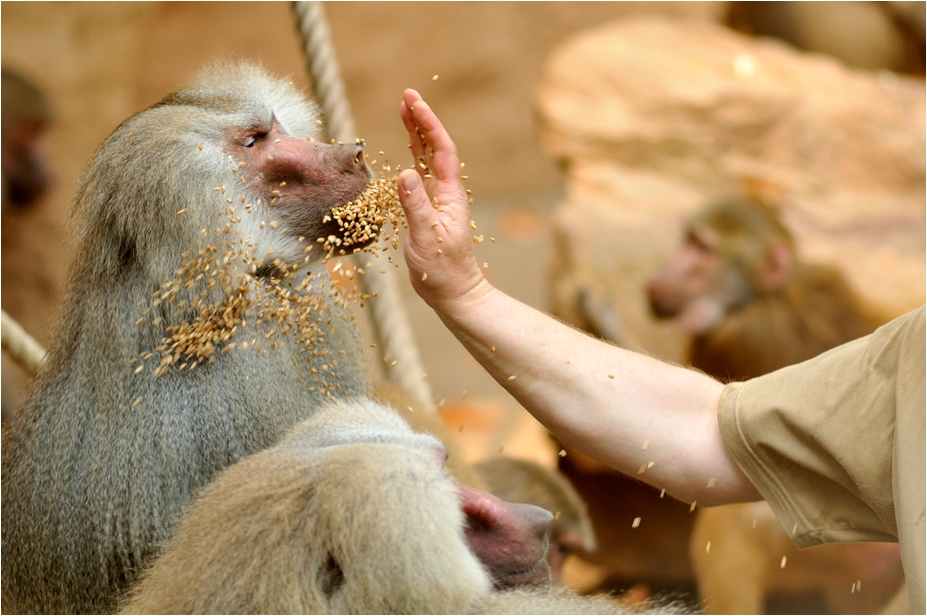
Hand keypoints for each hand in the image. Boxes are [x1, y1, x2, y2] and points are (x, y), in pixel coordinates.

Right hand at [398, 89, 487, 311]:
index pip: (440, 149)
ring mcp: (436, 200)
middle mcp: (444, 191)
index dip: (428, 123)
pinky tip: (404, 151)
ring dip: (416, 135)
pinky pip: (417, 177)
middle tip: (407, 95)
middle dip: (421, 120)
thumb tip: (404, 173)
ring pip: (425, 159)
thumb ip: (416, 206)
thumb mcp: (427, 237)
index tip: (414, 101)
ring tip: (404, 111)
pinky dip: (410, 158)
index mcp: (449, 193)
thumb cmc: (443, 269)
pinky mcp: (426, 210)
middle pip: (433, 147)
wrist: (452, 291)